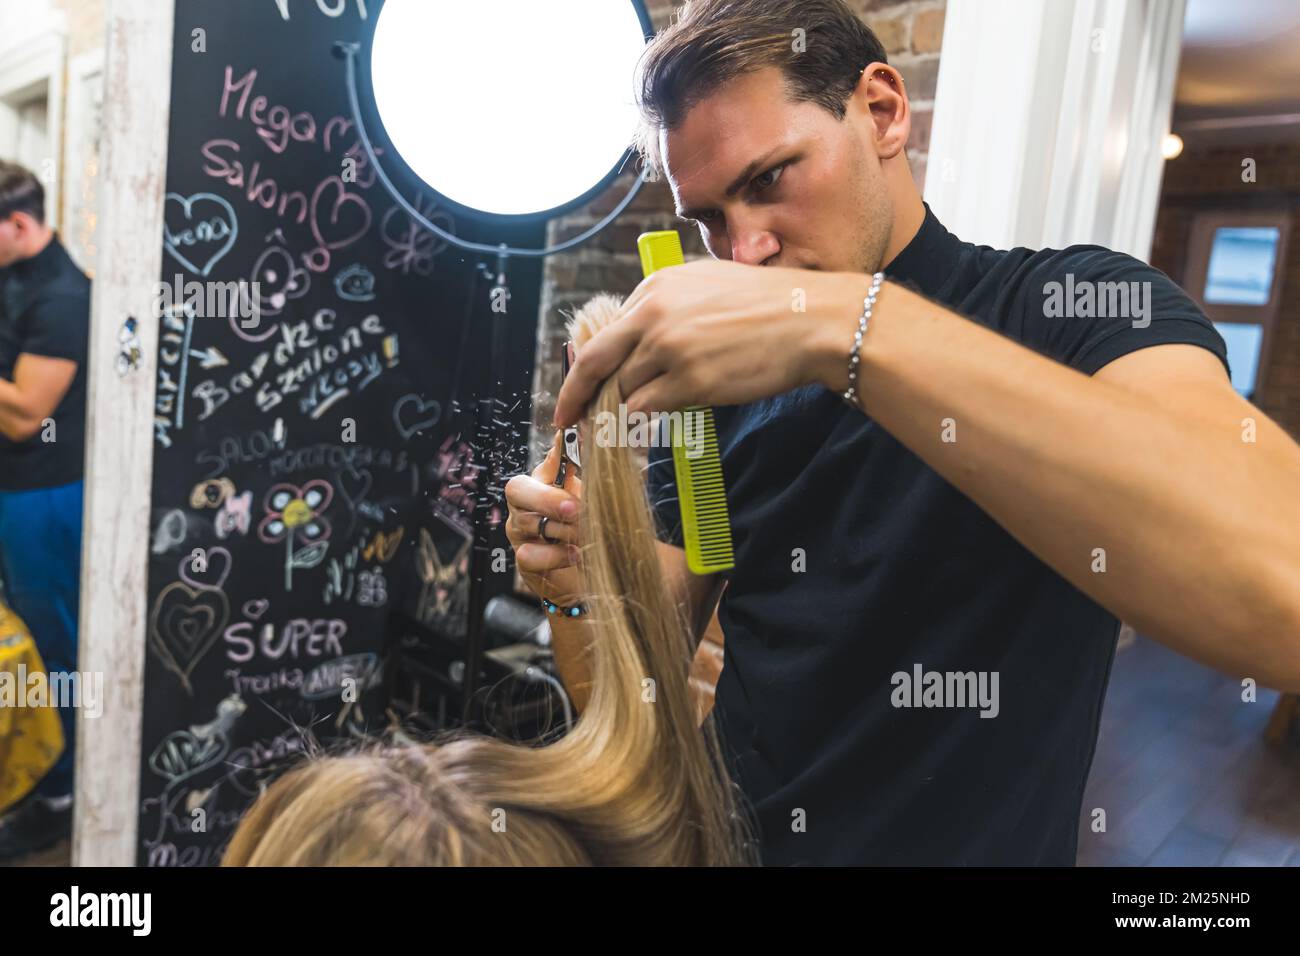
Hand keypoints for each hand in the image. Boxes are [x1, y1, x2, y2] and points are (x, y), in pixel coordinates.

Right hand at [504, 429, 583, 605]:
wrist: (587, 575)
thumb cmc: (587, 533)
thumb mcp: (590, 502)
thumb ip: (585, 476)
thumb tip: (589, 441)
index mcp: (542, 485)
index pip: (542, 464)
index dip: (554, 456)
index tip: (569, 446)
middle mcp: (523, 506)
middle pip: (518, 489)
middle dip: (548, 498)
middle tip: (575, 509)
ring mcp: (519, 533)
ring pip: (527, 523)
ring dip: (561, 530)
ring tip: (585, 536)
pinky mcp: (523, 561)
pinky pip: (529, 554)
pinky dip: (557, 556)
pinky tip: (577, 555)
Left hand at [553, 259, 859, 426]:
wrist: (811, 320)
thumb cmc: (770, 306)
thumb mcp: (708, 286)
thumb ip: (670, 308)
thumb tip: (641, 340)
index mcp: (656, 286)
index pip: (607, 332)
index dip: (590, 364)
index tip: (580, 386)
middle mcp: (654, 313)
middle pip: (596, 361)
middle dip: (574, 394)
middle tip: (564, 419)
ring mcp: (669, 348)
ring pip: (623, 389)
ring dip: (622, 411)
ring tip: (625, 426)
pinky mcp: (689, 381)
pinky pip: (647, 408)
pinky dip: (644, 421)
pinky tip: (652, 424)